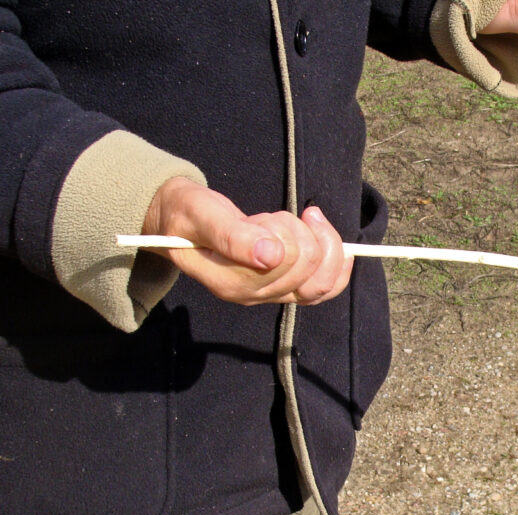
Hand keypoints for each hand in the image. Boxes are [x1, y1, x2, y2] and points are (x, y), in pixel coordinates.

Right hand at [142, 177, 351, 304]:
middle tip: (271, 218)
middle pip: (307, 270)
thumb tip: (271, 255)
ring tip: (292, 223)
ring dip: (316, 242)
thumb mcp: (202, 215)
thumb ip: (232, 235)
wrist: (181, 224)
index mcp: (231, 283)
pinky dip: (336, 263)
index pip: (284, 264)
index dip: (285, 234)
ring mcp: (271, 294)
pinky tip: (329, 239)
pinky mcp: (285, 287)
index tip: (265, 217)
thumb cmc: (189, 216)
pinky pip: (325, 287)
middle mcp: (253, 295)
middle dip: (298, 232)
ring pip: (321, 282)